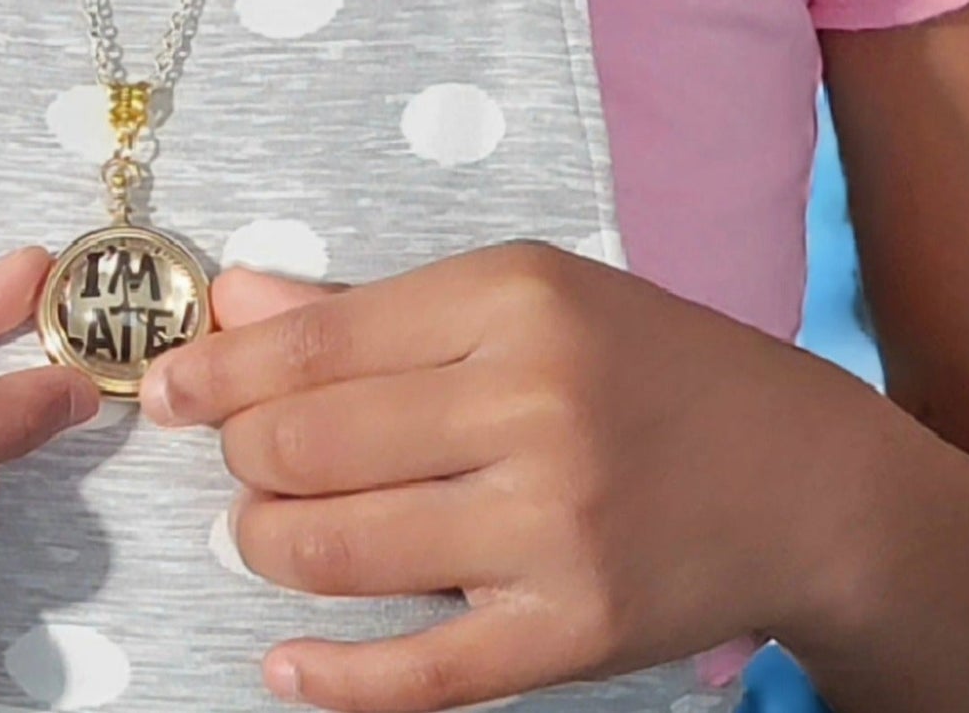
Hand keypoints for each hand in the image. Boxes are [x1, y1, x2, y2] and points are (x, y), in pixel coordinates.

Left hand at [141, 244, 883, 711]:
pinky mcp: (571, 632)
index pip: (315, 344)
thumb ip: (371, 307)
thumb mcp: (524, 294)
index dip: (219, 371)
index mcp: (512, 301)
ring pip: (340, 548)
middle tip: (235, 460)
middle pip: (310, 443)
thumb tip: (235, 305)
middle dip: (241, 458)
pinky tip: (285, 663)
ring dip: (266, 545)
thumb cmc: (648, 365)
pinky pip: (421, 672)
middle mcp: (530, 406)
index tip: (165, 386)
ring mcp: (552, 528)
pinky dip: (331, 677)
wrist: (803, 478)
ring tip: (260, 532)